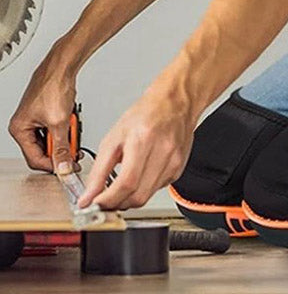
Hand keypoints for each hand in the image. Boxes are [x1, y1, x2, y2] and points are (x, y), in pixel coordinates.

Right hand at [8, 47, 77, 173]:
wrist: (63, 66)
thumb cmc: (54, 86)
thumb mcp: (60, 123)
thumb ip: (62, 148)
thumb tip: (62, 166)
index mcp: (20, 129)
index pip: (34, 159)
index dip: (53, 165)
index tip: (68, 168)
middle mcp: (24, 125)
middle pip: (43, 150)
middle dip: (61, 149)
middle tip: (75, 150)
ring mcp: (35, 118)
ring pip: (51, 138)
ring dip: (64, 137)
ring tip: (72, 128)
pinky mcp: (45, 112)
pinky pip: (55, 127)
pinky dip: (65, 127)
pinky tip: (72, 121)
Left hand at [79, 88, 194, 209]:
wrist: (175, 103)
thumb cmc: (145, 114)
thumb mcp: (114, 137)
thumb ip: (99, 169)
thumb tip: (88, 196)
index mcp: (143, 140)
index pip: (126, 182)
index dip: (108, 200)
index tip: (95, 204)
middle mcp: (163, 151)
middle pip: (137, 196)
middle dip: (116, 204)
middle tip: (104, 199)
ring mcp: (174, 161)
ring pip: (146, 197)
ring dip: (129, 198)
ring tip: (120, 185)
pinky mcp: (178, 168)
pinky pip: (156, 190)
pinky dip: (143, 188)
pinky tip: (140, 174)